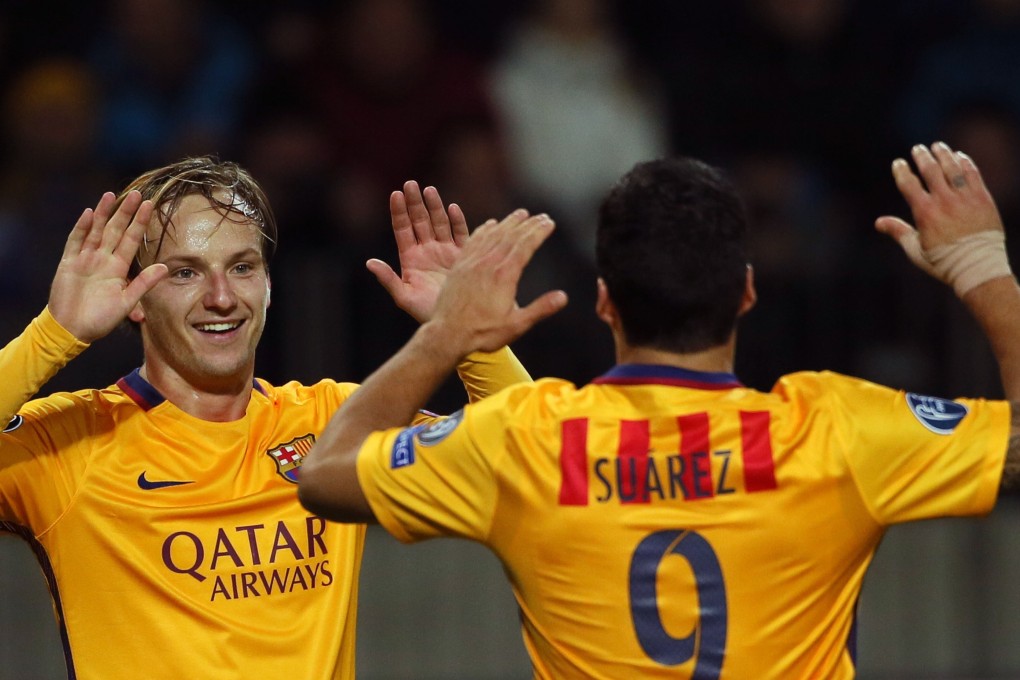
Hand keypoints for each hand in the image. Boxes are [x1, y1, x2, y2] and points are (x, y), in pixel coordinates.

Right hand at [48, 191, 168, 342]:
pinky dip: (81, 228)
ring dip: (103, 213)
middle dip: (125, 212)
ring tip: (111, 195)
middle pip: (115, 230)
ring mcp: (85, 260)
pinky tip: (88, 214)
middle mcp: (103, 260)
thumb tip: (165, 267)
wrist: (72, 330)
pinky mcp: (69, 264)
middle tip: (137, 194)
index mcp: (119, 268)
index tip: (150, 205)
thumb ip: (144, 283)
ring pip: (96, 231)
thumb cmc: (100, 319)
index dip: (140, 223)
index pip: (132, 240)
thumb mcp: (127, 302)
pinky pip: (75, 242)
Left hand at [367, 181, 469, 322]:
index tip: (395, 193)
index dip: (398, 212)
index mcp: (410, 259)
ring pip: (439, 223)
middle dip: (415, 203)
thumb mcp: (404, 298)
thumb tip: (370, 263)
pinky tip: (453, 208)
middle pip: (419, 221)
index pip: (402, 230)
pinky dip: (457, 221)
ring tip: (429, 190)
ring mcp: (445, 252)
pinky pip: (461, 234)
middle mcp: (427, 252)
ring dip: (434, 207)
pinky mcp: (463, 256)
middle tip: (410, 183)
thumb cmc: (428, 314)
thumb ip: (388, 279)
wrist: (456, 323)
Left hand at [427, 209, 567, 354]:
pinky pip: (473, 240)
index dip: (539, 232)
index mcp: (505, 276)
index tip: (549, 222)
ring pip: (493, 234)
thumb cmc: (482, 333)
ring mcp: (472, 263)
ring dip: (508, 222)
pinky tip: (490, 224)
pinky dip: (484, 229)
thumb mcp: (516, 325)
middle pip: (511, 236)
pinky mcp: (459, 266)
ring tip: (520, 214)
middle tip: (541, 216)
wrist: (446, 334)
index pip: (525, 245)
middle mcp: (488, 264)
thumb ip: (540, 309)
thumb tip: (563, 297)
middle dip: (528, 224)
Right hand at [876, 142, 1004, 274]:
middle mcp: (944, 201)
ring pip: (952, 168)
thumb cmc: (943, 262)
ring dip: (944, 154)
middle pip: (931, 170)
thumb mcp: (915, 249)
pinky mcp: (983, 198)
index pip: (908, 184)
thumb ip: (898, 231)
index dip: (901, 171)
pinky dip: (965, 163)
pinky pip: (973, 174)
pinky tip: (960, 157)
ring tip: (938, 146)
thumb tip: (878, 222)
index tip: (898, 163)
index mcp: (925, 213)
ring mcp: (965, 198)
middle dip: (922, 157)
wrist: (978, 267)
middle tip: (918, 149)